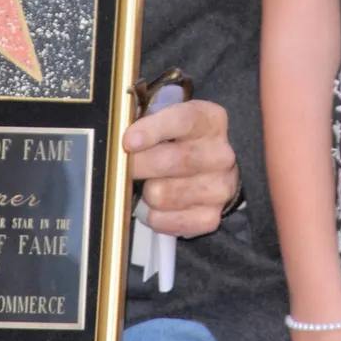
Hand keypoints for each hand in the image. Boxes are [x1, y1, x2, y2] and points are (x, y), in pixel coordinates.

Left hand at [122, 98, 237, 237]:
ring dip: (145, 192)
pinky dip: (151, 214)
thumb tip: (120, 140)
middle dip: (137, 165)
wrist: (212, 171)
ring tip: (149, 184)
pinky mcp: (210, 217)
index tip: (128, 141)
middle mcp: (219, 154)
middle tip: (124, 166)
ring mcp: (218, 188)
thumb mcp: (170, 120)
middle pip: (170, 161)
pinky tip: (156, 204)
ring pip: (161, 194)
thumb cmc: (181, 142)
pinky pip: (163, 220)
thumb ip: (146, 123)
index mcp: (209, 121)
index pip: (182, 121)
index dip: (152, 131)